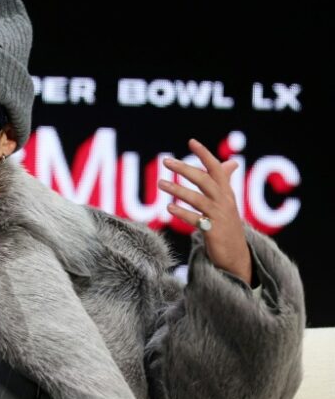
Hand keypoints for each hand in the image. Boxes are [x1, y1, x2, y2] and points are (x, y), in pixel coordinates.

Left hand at [158, 138, 252, 284]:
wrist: (237, 257)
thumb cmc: (228, 226)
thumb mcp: (228, 202)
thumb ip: (225, 182)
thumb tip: (231, 162)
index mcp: (227, 193)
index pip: (216, 169)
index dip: (205, 155)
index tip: (191, 141)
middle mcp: (224, 202)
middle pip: (205, 180)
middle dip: (185, 169)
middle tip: (165, 160)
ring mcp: (219, 217)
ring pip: (198, 199)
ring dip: (178, 190)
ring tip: (160, 183)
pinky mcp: (213, 231)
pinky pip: (196, 220)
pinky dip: (182, 213)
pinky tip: (169, 207)